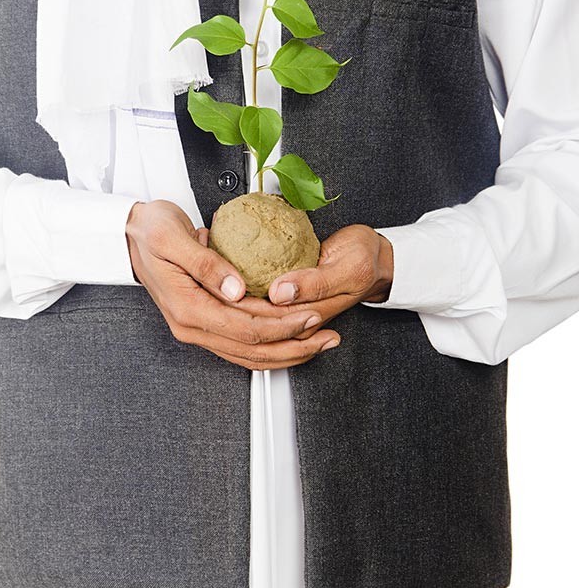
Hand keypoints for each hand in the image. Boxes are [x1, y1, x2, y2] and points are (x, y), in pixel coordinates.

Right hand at [125, 200, 340, 369]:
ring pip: (248, 354)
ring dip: (287, 351)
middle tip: (327, 337)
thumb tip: (236, 289)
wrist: (128, 234)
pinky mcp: (204, 322)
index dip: (282, 326)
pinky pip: (242, 344)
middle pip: (251, 349)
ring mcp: (197, 328)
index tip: (311, 316)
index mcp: (187, 308)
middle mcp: (192, 325)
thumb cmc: (150, 230)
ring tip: (319, 343)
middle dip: (294, 345)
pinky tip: (293, 338)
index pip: (244, 328)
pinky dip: (270, 345)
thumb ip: (206, 265)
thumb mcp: (173, 237)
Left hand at [227, 225, 392, 331]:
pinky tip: (231, 282)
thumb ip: (314, 282)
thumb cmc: (367, 261)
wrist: (381, 261)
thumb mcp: (348, 267)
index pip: (264, 321)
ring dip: (231, 305)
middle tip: (206, 282)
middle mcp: (300, 322)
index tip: (218, 285)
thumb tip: (280, 293)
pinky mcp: (292, 305)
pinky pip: (261, 310)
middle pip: (254, 326)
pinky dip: (244, 299)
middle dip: (225, 306)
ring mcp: (295, 317)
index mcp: (311, 317)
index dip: (236, 305)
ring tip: (212, 283)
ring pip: (254, 322)